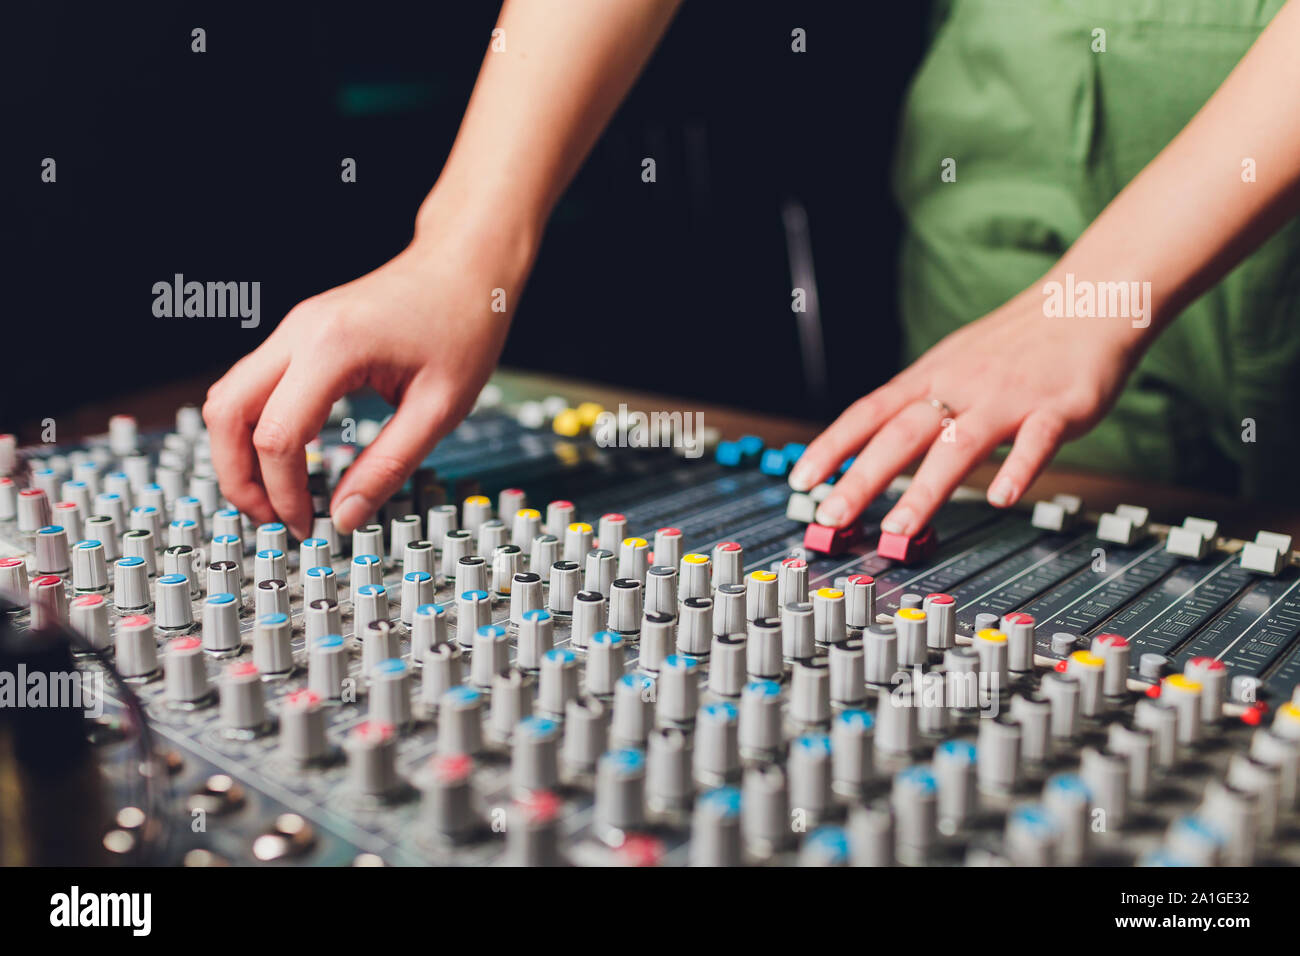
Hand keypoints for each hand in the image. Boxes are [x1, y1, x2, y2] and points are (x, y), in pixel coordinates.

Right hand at [202, 198, 536, 538]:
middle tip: (270, 517)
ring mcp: (294, 328)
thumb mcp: (440, 408)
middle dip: (237, 475)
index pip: (277, 437)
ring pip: (230, 397)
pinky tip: (288, 458)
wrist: (465, 264)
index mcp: (333, 347)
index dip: (284, 493)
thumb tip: (345, 517)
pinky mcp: (301, 333)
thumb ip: (389, 465)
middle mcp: (300, 331)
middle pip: (226, 413)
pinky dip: (257, 426)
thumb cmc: (463, 324)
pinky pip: (255, 385)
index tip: (308, 524)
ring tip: (275, 494)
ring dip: (238, 451)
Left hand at [788, 285, 1148, 535]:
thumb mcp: (952, 364)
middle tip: (831, 516)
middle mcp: (962, 386)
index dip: (832, 446)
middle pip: (901, 434)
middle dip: (862, 477)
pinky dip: (1019, 469)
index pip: (868, 412)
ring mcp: (1009, 398)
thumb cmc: (1017, 342)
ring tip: (899, 526)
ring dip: (925, 488)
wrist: (1089, 299)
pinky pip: (1036, 441)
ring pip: (959, 444)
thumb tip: (872, 446)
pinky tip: (1001, 497)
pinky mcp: (1058, 408)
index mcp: (932, 378)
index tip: (801, 480)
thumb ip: (917, 406)